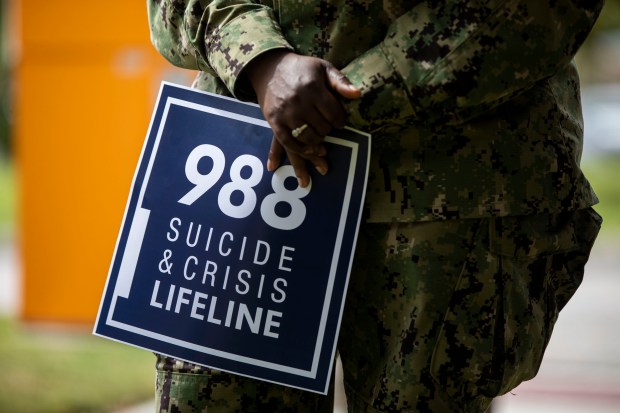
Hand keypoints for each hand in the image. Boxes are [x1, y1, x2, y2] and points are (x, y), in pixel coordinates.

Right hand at [244, 50, 360, 186]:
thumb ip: (340, 81)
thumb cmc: (302, 69)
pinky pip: (289, 142)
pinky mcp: (274, 121)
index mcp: (313, 88)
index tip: (340, 122)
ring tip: (321, 142)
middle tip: (328, 129)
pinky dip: (300, 150)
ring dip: (317, 143)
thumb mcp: (323, 68)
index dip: (340, 121)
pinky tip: (309, 151)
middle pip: (321, 127)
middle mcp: (299, 102)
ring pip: (307, 137)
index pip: (334, 113)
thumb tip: (357, 94)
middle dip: (328, 130)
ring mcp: (285, 113)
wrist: (271, 68)